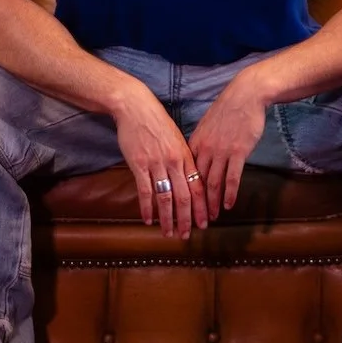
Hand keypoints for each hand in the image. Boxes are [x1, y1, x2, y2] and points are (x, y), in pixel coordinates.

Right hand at [109, 82, 208, 237]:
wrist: (136, 107)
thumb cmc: (157, 122)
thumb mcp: (176, 139)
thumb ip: (184, 159)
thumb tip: (190, 178)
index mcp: (186, 156)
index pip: (198, 187)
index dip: (202, 207)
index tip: (205, 223)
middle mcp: (174, 162)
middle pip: (184, 196)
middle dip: (187, 219)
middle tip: (187, 235)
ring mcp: (157, 163)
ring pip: (166, 197)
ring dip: (168, 219)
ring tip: (168, 233)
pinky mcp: (139, 164)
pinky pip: (145, 191)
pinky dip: (147, 208)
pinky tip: (148, 220)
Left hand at [186, 69, 269, 220]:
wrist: (245, 95)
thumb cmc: (227, 109)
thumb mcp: (207, 125)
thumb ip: (200, 143)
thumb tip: (195, 158)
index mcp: (194, 143)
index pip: (185, 173)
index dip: (182, 192)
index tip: (179, 206)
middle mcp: (205, 150)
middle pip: (196, 182)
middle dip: (194, 204)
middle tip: (193, 220)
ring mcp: (221, 151)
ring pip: (213, 183)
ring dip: (212, 203)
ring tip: (211, 218)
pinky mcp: (238, 152)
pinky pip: (232, 178)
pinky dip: (230, 194)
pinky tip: (229, 205)